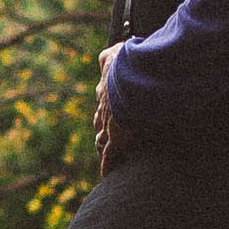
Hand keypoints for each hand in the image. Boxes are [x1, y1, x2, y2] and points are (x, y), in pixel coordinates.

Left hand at [94, 43, 126, 169]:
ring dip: (105, 146)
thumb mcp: (113, 54)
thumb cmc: (125, 64)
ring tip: (109, 155)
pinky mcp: (116, 139)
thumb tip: (103, 55)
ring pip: (102, 139)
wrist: (128, 78)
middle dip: (103, 128)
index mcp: (105, 90)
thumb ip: (107, 57)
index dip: (106, 106)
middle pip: (100, 122)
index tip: (110, 110)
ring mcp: (108, 125)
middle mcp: (103, 109)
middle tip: (106, 136)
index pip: (103, 101)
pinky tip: (106, 174)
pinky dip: (108, 165)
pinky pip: (110, 155)